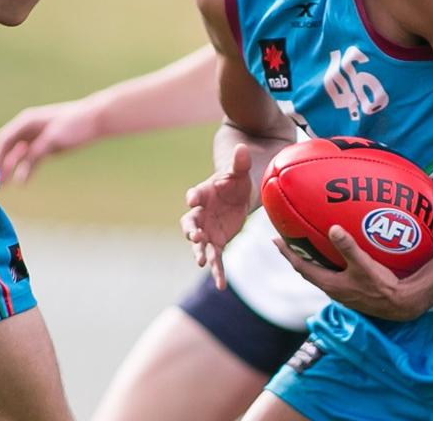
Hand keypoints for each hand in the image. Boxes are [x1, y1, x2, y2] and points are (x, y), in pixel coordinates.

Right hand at [0, 101, 95, 184]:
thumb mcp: (54, 137)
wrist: (95, 120)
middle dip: (0, 164)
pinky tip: (22, 183)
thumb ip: (38, 149)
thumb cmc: (75, 123)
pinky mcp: (46, 147)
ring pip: (18, 156)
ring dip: (10, 169)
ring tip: (3, 185)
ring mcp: (36, 138)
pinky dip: (25, 170)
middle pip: (8, 148)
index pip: (4, 139)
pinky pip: (31, 160)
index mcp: (26, 122)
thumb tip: (24, 162)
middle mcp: (28, 130)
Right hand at [180, 144, 252, 289]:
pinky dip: (217, 270)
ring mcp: (206, 230)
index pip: (195, 195)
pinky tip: (221, 285)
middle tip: (194, 236)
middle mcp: (200, 214)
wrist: (239, 195)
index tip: (192, 198)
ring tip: (202, 261)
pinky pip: (215, 258)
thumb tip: (242, 147)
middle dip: (191, 230)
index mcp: (203, 194)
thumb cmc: (236, 181)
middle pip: (190, 223)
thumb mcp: (240, 171)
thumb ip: (240, 162)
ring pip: (199, 243)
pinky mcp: (216, 242)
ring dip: (200, 252)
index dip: (193, 196)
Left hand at [274, 226, 432, 321]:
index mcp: (329, 284)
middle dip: (296, 256)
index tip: (275, 240)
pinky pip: (332, 277)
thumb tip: (333, 228)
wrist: (399, 304)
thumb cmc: (381, 286)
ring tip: (308, 248)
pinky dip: (327, 266)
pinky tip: (336, 259)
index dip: (288, 254)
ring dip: (311, 262)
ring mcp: (342, 293)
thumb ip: (348, 247)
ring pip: (320, 275)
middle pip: (307, 271)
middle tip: (288, 242)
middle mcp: (332, 290)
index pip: (301, 267)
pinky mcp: (352, 293)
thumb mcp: (364, 264)